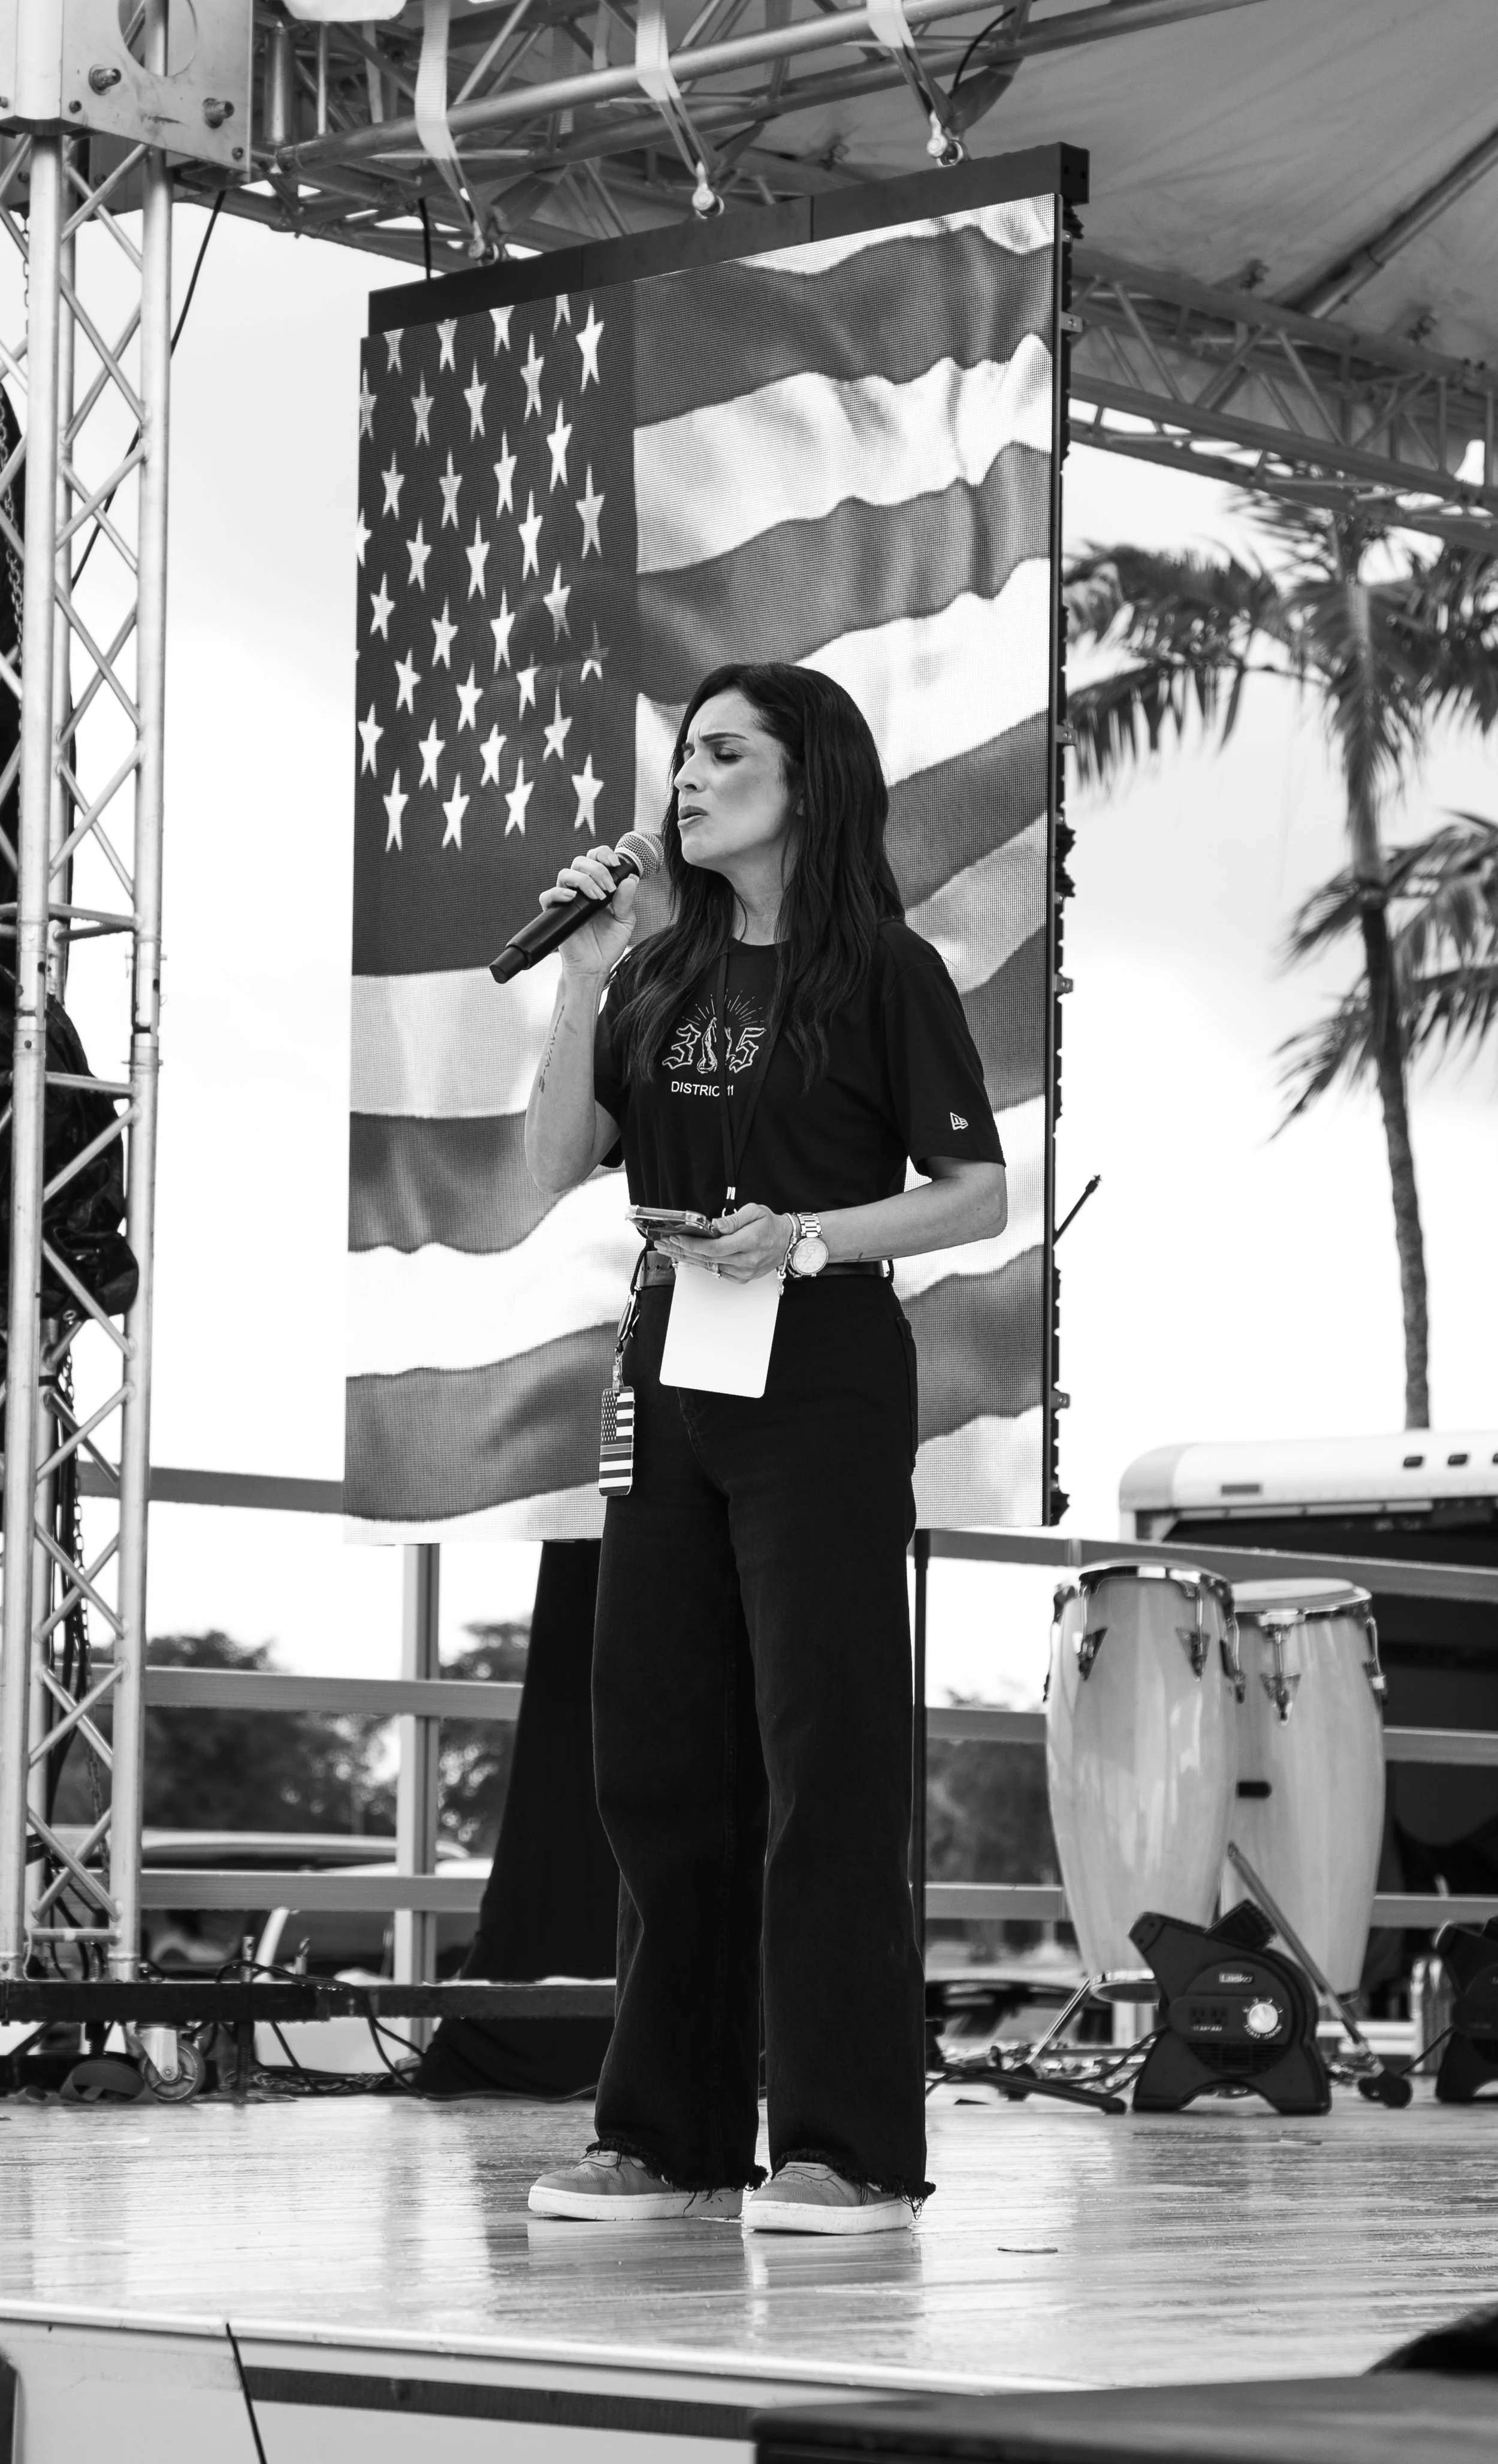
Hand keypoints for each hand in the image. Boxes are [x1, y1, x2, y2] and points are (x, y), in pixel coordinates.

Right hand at [539, 844, 639, 975]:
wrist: (595, 967)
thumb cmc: (607, 944)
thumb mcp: (625, 921)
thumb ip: (627, 900)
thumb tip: (631, 879)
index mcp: (598, 886)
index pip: (596, 859)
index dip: (604, 854)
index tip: (615, 864)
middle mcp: (581, 890)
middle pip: (580, 861)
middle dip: (597, 869)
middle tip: (609, 888)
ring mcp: (567, 900)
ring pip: (565, 873)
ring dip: (584, 880)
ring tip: (598, 897)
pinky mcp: (555, 913)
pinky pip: (548, 895)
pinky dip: (559, 892)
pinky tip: (574, 898)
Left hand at [656, 1205, 793, 1283]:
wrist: (786, 1242)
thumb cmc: (770, 1226)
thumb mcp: (754, 1212)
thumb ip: (733, 1219)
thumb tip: (714, 1225)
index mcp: (749, 1242)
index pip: (714, 1247)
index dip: (692, 1244)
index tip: (676, 1237)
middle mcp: (746, 1261)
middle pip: (707, 1258)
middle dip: (682, 1249)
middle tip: (663, 1243)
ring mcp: (743, 1272)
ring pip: (709, 1266)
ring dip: (687, 1257)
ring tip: (669, 1249)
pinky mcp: (742, 1278)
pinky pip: (717, 1271)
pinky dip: (701, 1263)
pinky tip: (687, 1256)